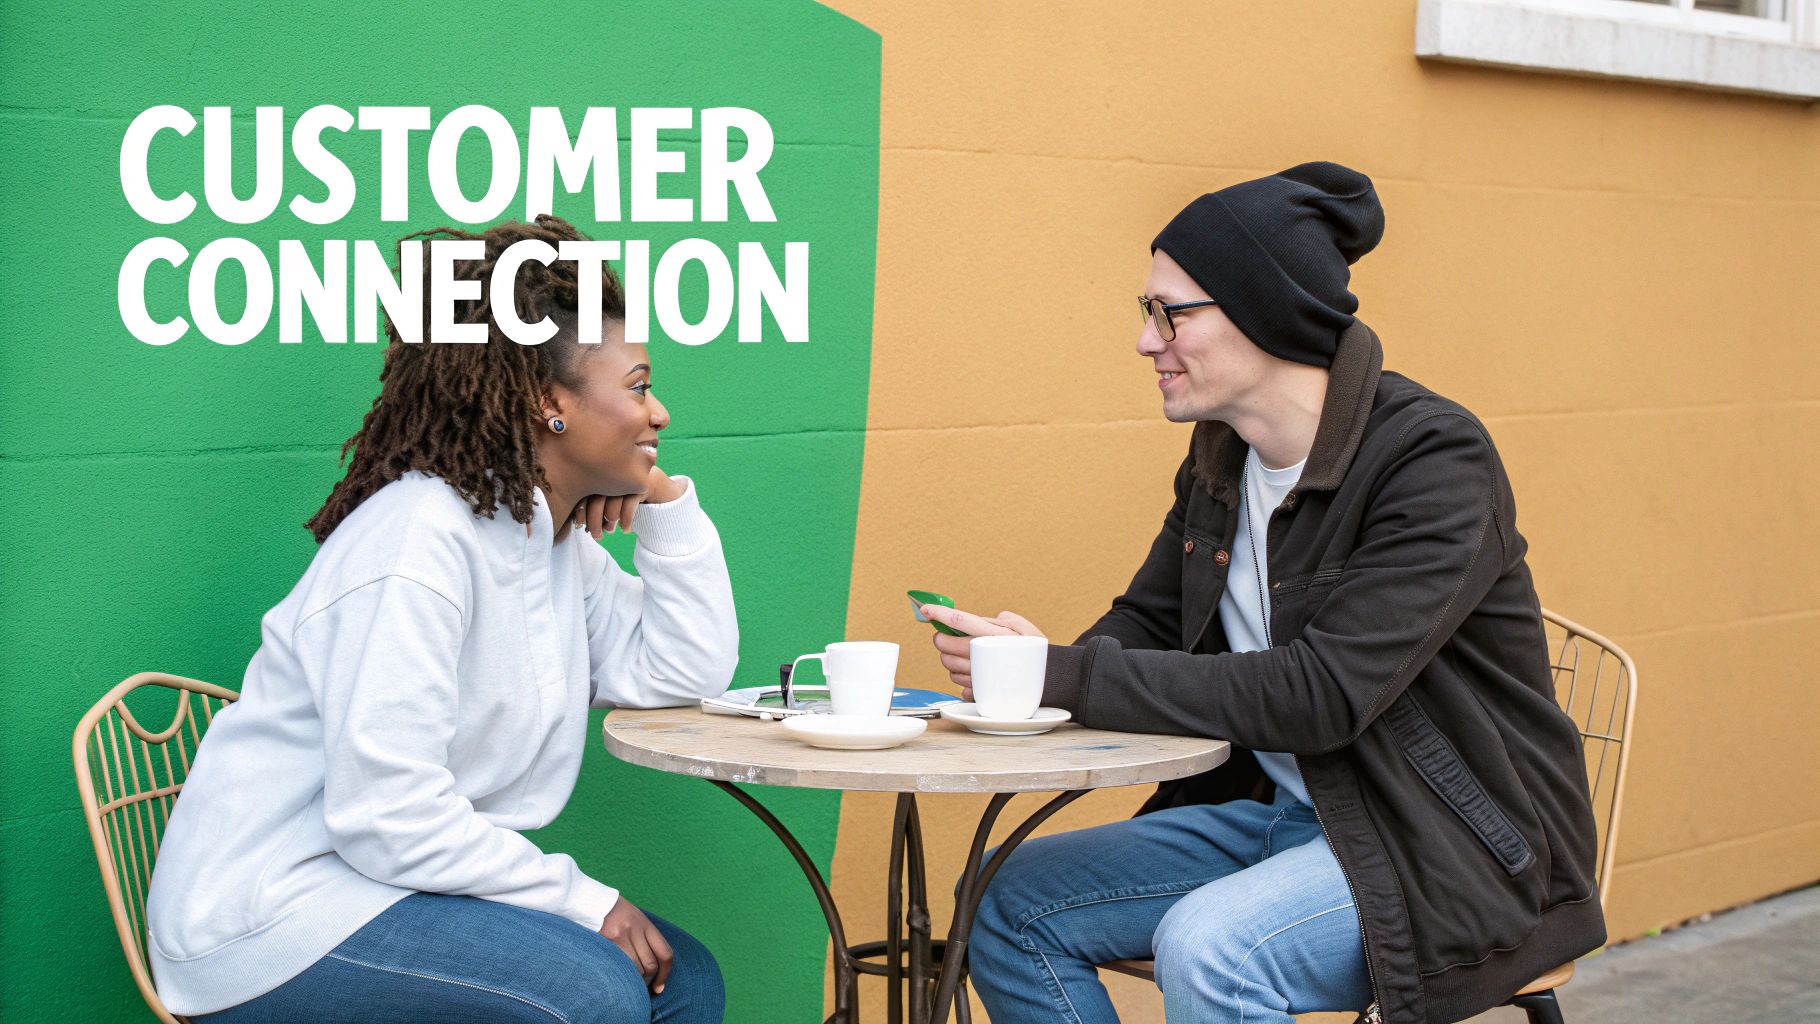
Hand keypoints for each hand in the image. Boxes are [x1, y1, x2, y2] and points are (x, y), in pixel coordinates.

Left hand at [573, 468, 684, 539]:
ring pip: (614, 499)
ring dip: (610, 520)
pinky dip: (627, 518)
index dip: (581, 511)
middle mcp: (611, 470)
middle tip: (596, 537)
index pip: (584, 492)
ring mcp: (627, 474)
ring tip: (610, 532)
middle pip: (598, 496)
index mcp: (598, 472)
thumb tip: (579, 525)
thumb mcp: (608, 498)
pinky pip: (631, 501)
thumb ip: (593, 505)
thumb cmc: (624, 495)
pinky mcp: (643, 481)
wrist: (655, 485)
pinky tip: (625, 529)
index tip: (580, 527)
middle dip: (595, 520)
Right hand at [599, 896, 672, 993]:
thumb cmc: (615, 913)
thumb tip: (654, 967)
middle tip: (642, 986)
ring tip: (629, 981)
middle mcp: (635, 930)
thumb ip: (645, 938)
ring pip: (635, 969)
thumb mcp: (635, 919)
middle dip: (648, 980)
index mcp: (645, 924)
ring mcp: (620, 936)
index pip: (665, 953)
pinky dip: (621, 975)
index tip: (659, 986)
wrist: (591, 901)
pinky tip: (618, 976)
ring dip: (634, 980)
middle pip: (650, 965)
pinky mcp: (606, 942)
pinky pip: (619, 966)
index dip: (665, 974)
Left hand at [920, 606, 1044, 699]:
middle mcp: (983, 656)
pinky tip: (979, 674)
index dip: (939, 613)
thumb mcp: (1025, 628)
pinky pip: (958, 684)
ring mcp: (980, 676)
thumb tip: (983, 619)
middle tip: (950, 638)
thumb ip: (1002, 620)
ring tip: (972, 657)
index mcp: (993, 635)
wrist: (1050, 683)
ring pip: (949, 665)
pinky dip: (963, 678)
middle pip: (945, 645)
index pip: (959, 620)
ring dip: (952, 659)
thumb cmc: (1036, 653)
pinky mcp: (979, 692)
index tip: (925, 609)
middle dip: (943, 639)